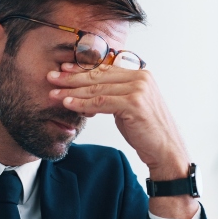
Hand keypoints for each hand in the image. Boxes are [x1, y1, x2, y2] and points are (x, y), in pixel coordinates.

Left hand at [47, 63, 188, 180]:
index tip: (63, 69)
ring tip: (54, 93)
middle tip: (51, 77)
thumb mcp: (128, 106)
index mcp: (140, 74)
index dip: (82, 68)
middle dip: (72, 77)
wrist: (165, 150)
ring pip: (97, 89)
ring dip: (72, 91)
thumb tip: (85, 93)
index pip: (105, 69)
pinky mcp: (134, 103)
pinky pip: (101, 102)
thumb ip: (112, 95)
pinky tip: (68, 103)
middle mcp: (140, 78)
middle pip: (98, 76)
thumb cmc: (147, 130)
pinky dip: (82, 104)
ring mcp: (139, 89)